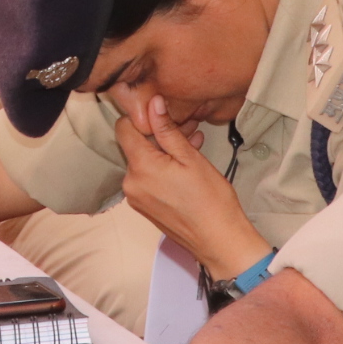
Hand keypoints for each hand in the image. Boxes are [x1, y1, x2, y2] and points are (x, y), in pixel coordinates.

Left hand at [112, 100, 269, 282]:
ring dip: (164, 152)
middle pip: (135, 146)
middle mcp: (131, 183)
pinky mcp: (144, 207)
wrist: (219, 241)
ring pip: (143, 162)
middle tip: (188, 130)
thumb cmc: (210, 200)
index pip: (123, 128)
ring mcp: (136, 197)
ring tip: (193, 145)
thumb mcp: (191, 158)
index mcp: (140, 167)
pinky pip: (147, 179)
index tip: (164, 117)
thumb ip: (167, 130)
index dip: (141, 118)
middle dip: (158, 135)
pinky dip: (162, 169)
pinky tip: (186, 166)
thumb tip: (152, 103)